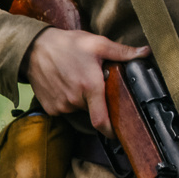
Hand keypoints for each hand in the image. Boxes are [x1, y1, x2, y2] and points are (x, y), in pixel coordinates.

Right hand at [23, 27, 146, 132]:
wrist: (33, 49)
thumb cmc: (66, 45)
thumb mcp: (97, 44)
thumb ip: (122, 52)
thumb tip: (146, 52)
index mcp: (89, 87)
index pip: (101, 120)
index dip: (111, 131)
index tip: (119, 133)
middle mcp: (74, 100)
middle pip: (94, 110)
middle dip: (98, 100)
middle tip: (95, 83)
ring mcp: (60, 106)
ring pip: (80, 109)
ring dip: (83, 100)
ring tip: (79, 79)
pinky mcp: (50, 107)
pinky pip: (66, 109)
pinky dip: (69, 100)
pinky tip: (67, 84)